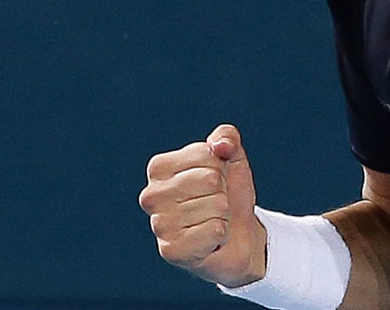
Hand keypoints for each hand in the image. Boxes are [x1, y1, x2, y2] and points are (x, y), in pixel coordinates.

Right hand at [138, 124, 267, 286]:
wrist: (238, 236)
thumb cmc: (228, 194)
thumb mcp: (232, 159)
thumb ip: (227, 137)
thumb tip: (222, 145)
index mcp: (158, 168)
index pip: (206, 154)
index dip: (221, 166)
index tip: (215, 179)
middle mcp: (151, 196)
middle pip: (211, 179)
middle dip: (223, 191)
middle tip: (215, 203)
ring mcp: (158, 225)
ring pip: (216, 206)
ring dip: (223, 214)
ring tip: (212, 220)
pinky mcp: (171, 251)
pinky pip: (215, 231)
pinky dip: (222, 234)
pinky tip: (211, 240)